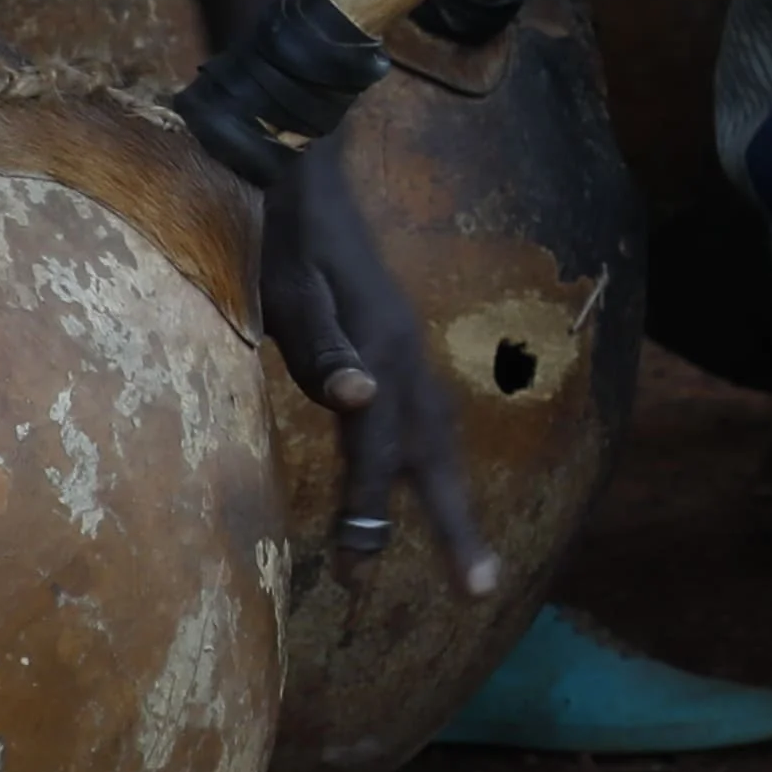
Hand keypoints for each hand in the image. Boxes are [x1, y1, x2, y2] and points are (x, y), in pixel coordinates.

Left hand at [262, 160, 500, 601]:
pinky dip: (433, 470)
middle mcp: (410, 365)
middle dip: (459, 529)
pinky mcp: (402, 356)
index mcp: (382, 357)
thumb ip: (325, 349)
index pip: (378, 453)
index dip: (369, 512)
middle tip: (482, 591)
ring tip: (467, 562)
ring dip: (452, 507)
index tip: (358, 570)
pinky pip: (427, 430)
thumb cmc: (289, 243)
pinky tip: (421, 485)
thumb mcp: (292, 291)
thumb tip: (361, 398)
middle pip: (441, 462)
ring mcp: (413, 360)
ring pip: (441, 448)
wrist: (311, 180)